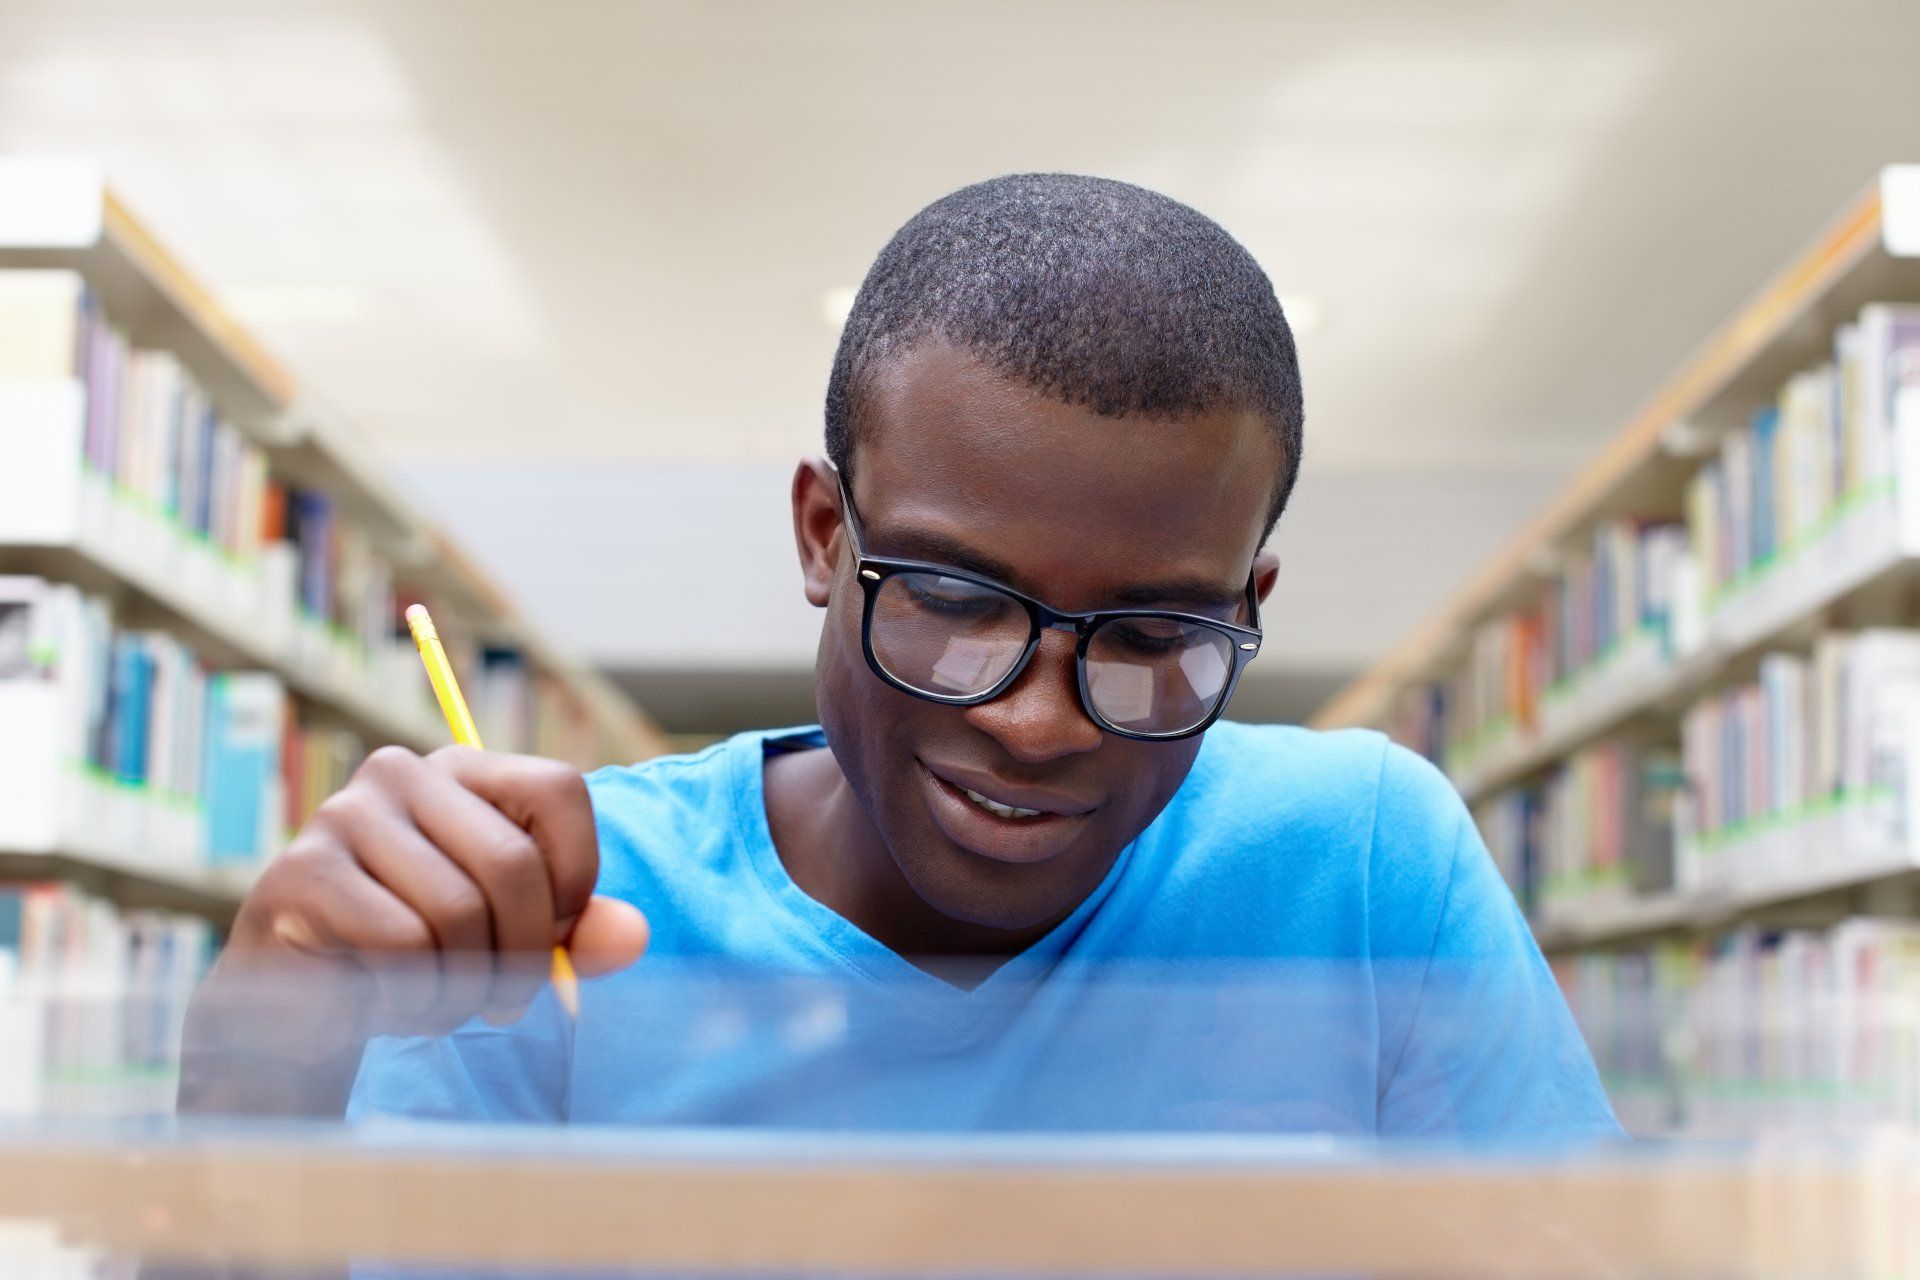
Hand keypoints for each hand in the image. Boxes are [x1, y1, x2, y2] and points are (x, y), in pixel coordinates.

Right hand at [179, 745, 648, 1114]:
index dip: (577, 874)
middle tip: (509, 1004)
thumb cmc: (422, 959)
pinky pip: (400, 944)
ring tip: (444, 1002)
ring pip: (457, 911)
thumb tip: (632, 936)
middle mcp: (403, 773)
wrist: (303, 1013)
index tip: (560, 936)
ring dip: (466, 987)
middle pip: (513, 864)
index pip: (559, 789)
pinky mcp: (301, 872)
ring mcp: (344, 815)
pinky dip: (415, 998)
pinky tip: (392, 1004)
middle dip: (526, 955)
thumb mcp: (515, 941)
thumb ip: (579, 934)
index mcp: (465, 770)